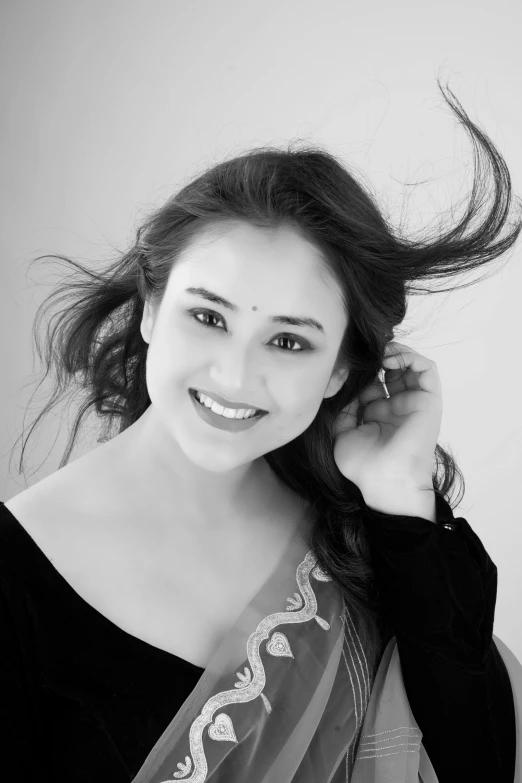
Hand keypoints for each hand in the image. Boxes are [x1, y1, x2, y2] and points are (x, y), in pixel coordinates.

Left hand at [332, 342, 442, 497]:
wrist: (385, 480)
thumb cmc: (364, 466)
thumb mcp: (342, 434)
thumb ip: (343, 409)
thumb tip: (342, 386)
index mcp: (379, 415)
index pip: (372, 383)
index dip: (360, 374)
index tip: (345, 368)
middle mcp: (398, 407)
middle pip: (392, 371)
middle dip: (378, 359)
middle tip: (363, 355)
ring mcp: (414, 403)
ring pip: (411, 366)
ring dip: (395, 353)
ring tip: (378, 353)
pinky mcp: (428, 401)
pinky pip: (427, 369)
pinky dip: (410, 357)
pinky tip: (389, 359)